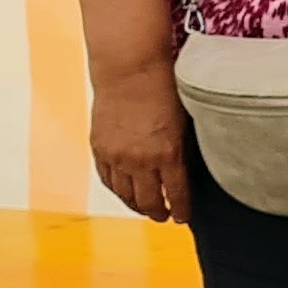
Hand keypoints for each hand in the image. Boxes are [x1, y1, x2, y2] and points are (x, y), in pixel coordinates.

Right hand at [89, 65, 192, 222]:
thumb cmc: (164, 88)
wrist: (129, 69)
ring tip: (145, 208)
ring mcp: (117, 156)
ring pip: (125, 194)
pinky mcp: (99, 149)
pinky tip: (125, 191)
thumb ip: (184, 149)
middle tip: (165, 216)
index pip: (176, 194)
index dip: (181, 210)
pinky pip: (107, 179)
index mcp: (168, 154)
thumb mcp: (185, 122)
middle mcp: (140, 160)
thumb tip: (187, 171)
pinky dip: (117, 189)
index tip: (183, 217)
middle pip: (148, 201)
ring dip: (136, 205)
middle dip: (158, 212)